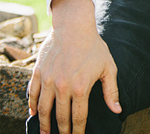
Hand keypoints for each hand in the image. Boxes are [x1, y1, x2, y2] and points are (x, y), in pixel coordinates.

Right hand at [26, 0, 119, 133]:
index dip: (78, 132)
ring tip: (45, 133)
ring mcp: (48, 79)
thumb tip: (117, 110)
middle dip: (62, 132)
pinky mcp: (38, 71)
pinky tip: (33, 113)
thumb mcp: (108, 68)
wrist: (73, 25)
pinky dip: (32, 105)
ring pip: (43, 108)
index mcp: (80, 88)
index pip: (78, 118)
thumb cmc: (93, 46)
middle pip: (60, 117)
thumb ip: (111, 91)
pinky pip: (32, 93)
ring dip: (44, 123)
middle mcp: (62, 86)